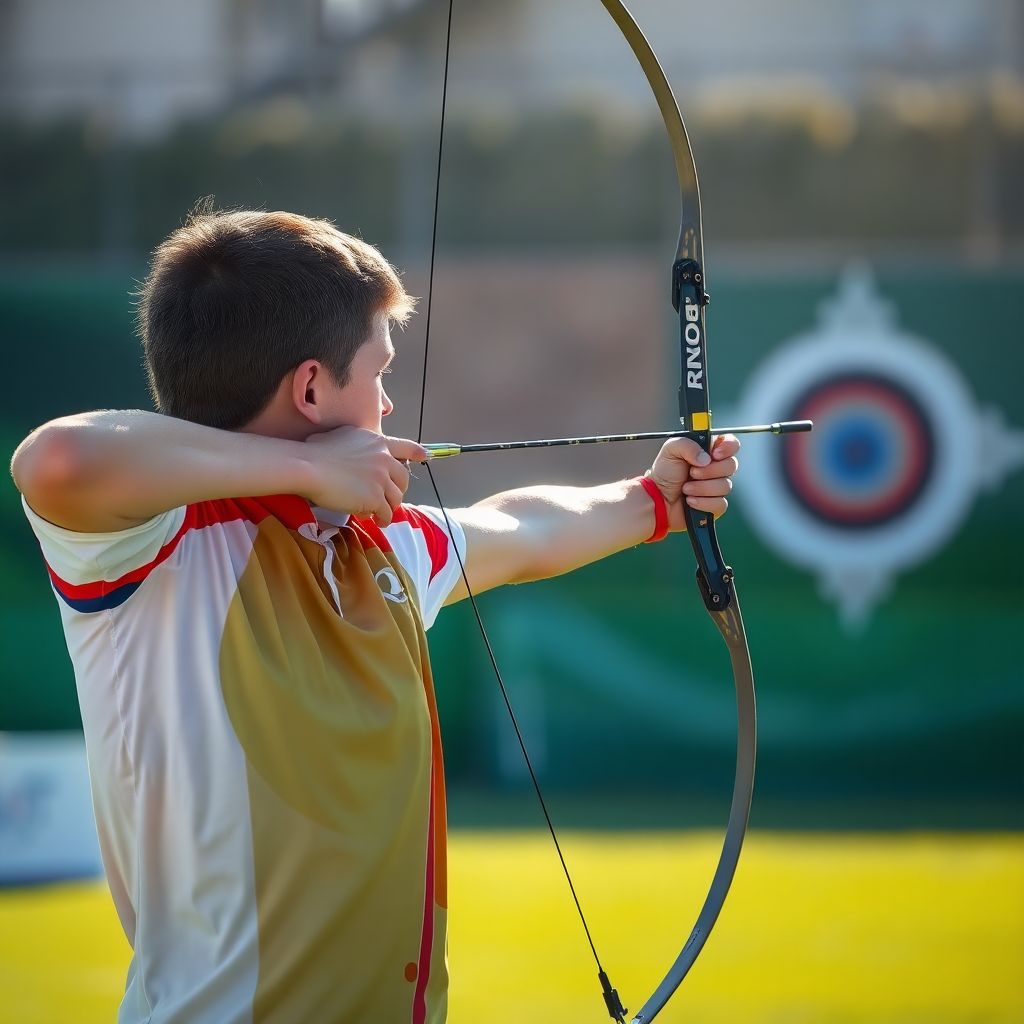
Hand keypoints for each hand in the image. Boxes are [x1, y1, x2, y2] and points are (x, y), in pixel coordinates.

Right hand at [303, 427, 427, 524]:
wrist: (309, 466)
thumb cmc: (316, 451)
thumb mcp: (342, 436)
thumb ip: (358, 444)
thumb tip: (355, 452)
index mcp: (377, 442)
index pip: (406, 447)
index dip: (417, 453)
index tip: (425, 456)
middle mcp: (384, 458)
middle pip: (403, 478)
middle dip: (398, 490)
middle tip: (388, 498)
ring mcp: (381, 478)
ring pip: (396, 498)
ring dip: (389, 508)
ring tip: (381, 515)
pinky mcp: (375, 497)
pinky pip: (385, 513)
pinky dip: (381, 519)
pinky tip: (375, 521)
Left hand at [646, 433, 739, 531]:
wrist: (657, 498)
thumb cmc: (664, 473)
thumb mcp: (671, 449)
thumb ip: (688, 444)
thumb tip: (706, 459)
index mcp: (708, 451)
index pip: (731, 444)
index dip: (728, 447)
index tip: (714, 454)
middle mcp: (716, 468)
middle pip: (732, 465)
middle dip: (710, 471)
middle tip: (691, 472)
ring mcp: (716, 487)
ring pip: (726, 486)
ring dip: (702, 488)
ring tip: (685, 489)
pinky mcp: (715, 505)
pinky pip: (720, 503)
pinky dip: (703, 502)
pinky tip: (690, 501)